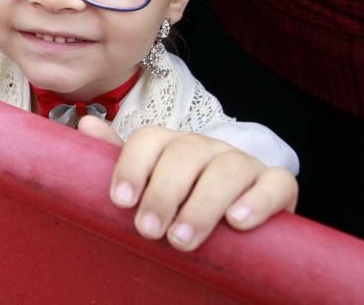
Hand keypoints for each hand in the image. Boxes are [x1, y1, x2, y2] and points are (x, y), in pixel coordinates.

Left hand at [78, 116, 297, 250]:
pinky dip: (258, 201)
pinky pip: (276, 183)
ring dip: (202, 205)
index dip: (133, 166)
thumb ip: (118, 159)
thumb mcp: (147, 187)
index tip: (121, 202)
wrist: (233, 224)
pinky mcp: (277, 186)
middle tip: (148, 231)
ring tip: (183, 240)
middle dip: (163, 193)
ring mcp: (244, 163)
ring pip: (228, 168)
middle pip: (186, 153)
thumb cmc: (180, 204)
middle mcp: (206, 147)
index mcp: (171, 144)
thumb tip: (87, 123)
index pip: (150, 138)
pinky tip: (237, 222)